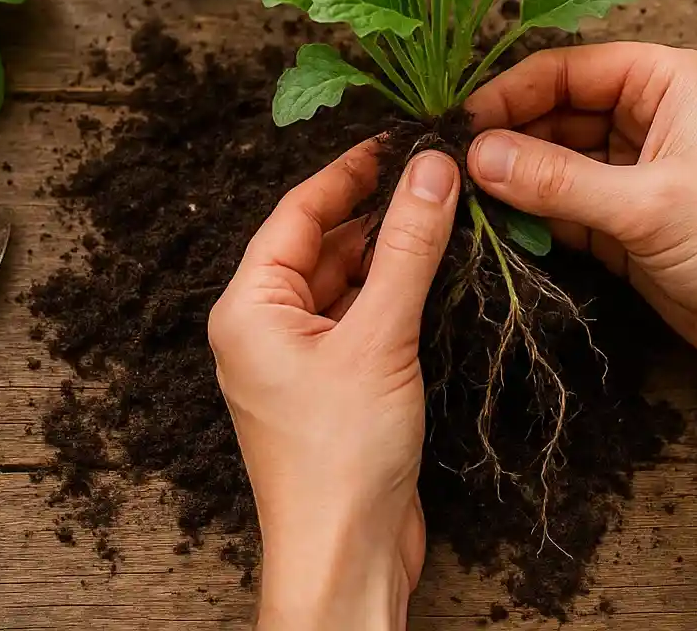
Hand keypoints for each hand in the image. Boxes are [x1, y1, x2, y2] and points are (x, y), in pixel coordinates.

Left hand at [208, 142, 459, 630]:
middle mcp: (265, 327)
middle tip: (438, 173)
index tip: (401, 140)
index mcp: (249, 307)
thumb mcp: (379, 338)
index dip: (350, 172)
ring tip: (447, 211)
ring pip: (347, 280)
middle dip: (379, 210)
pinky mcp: (335, 386)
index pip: (297, 212)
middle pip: (323, 243)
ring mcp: (299, 359)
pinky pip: (362, 318)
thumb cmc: (341, 457)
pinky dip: (396, 294)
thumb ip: (407, 250)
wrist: (346, 556)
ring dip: (392, 252)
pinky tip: (438, 272)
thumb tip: (430, 169)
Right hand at [465, 43, 696, 379]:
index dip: (510, 93)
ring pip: (552, 160)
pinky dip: (530, 214)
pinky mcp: (622, 220)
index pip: (567, 69)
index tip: (459, 123)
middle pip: (553, 112)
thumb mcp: (647, 204)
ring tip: (460, 196)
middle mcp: (646, 115)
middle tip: (449, 166)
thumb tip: (478, 156)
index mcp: (666, 81)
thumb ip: (558, 180)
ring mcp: (632, 169)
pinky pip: (560, 205)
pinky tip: (491, 224)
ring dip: (512, 179)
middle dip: (505, 138)